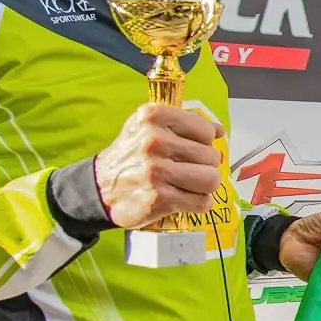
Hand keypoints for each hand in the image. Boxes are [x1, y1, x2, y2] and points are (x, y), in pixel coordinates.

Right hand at [94, 104, 223, 229]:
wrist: (101, 186)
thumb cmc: (134, 155)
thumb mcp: (151, 127)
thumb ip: (186, 124)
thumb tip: (219, 131)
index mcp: (153, 117)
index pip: (205, 131)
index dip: (204, 143)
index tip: (190, 149)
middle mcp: (154, 141)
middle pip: (211, 157)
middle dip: (204, 166)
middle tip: (186, 170)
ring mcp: (157, 171)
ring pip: (211, 180)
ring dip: (204, 186)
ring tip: (188, 184)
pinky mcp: (161, 198)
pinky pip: (202, 202)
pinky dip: (197, 203)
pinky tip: (183, 198)